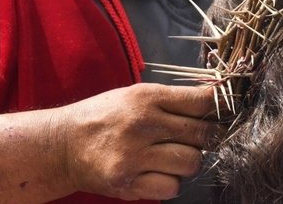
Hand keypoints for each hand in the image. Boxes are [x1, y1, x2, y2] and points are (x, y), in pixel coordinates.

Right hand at [56, 83, 217, 199]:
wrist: (62, 145)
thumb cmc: (104, 117)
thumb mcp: (134, 96)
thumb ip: (171, 100)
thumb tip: (214, 101)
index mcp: (146, 98)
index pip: (201, 102)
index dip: (218, 109)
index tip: (221, 113)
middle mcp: (142, 125)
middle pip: (202, 134)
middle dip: (207, 138)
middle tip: (197, 138)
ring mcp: (134, 156)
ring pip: (191, 163)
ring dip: (188, 161)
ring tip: (170, 155)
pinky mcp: (127, 183)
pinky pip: (171, 187)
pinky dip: (170, 182)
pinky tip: (156, 172)